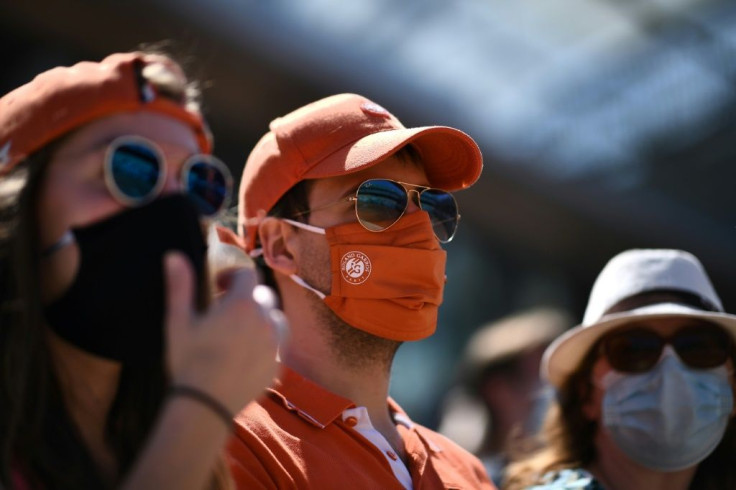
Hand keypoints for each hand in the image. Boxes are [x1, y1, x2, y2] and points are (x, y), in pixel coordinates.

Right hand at [164, 252, 281, 414]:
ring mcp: (274, 344)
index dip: (233, 276)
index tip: (218, 286)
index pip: (247, 274)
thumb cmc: (188, 360)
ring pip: (276, 319)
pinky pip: (277, 346)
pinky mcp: (277, 366)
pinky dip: (267, 343)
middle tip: (225, 311)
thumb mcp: (179, 320)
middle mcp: (264, 320)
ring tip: (241, 331)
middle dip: (247, 297)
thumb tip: (175, 255)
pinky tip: (247, 354)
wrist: (205, 404)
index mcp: (242, 304)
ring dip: (262, 319)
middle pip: (263, 296)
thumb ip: (180, 285)